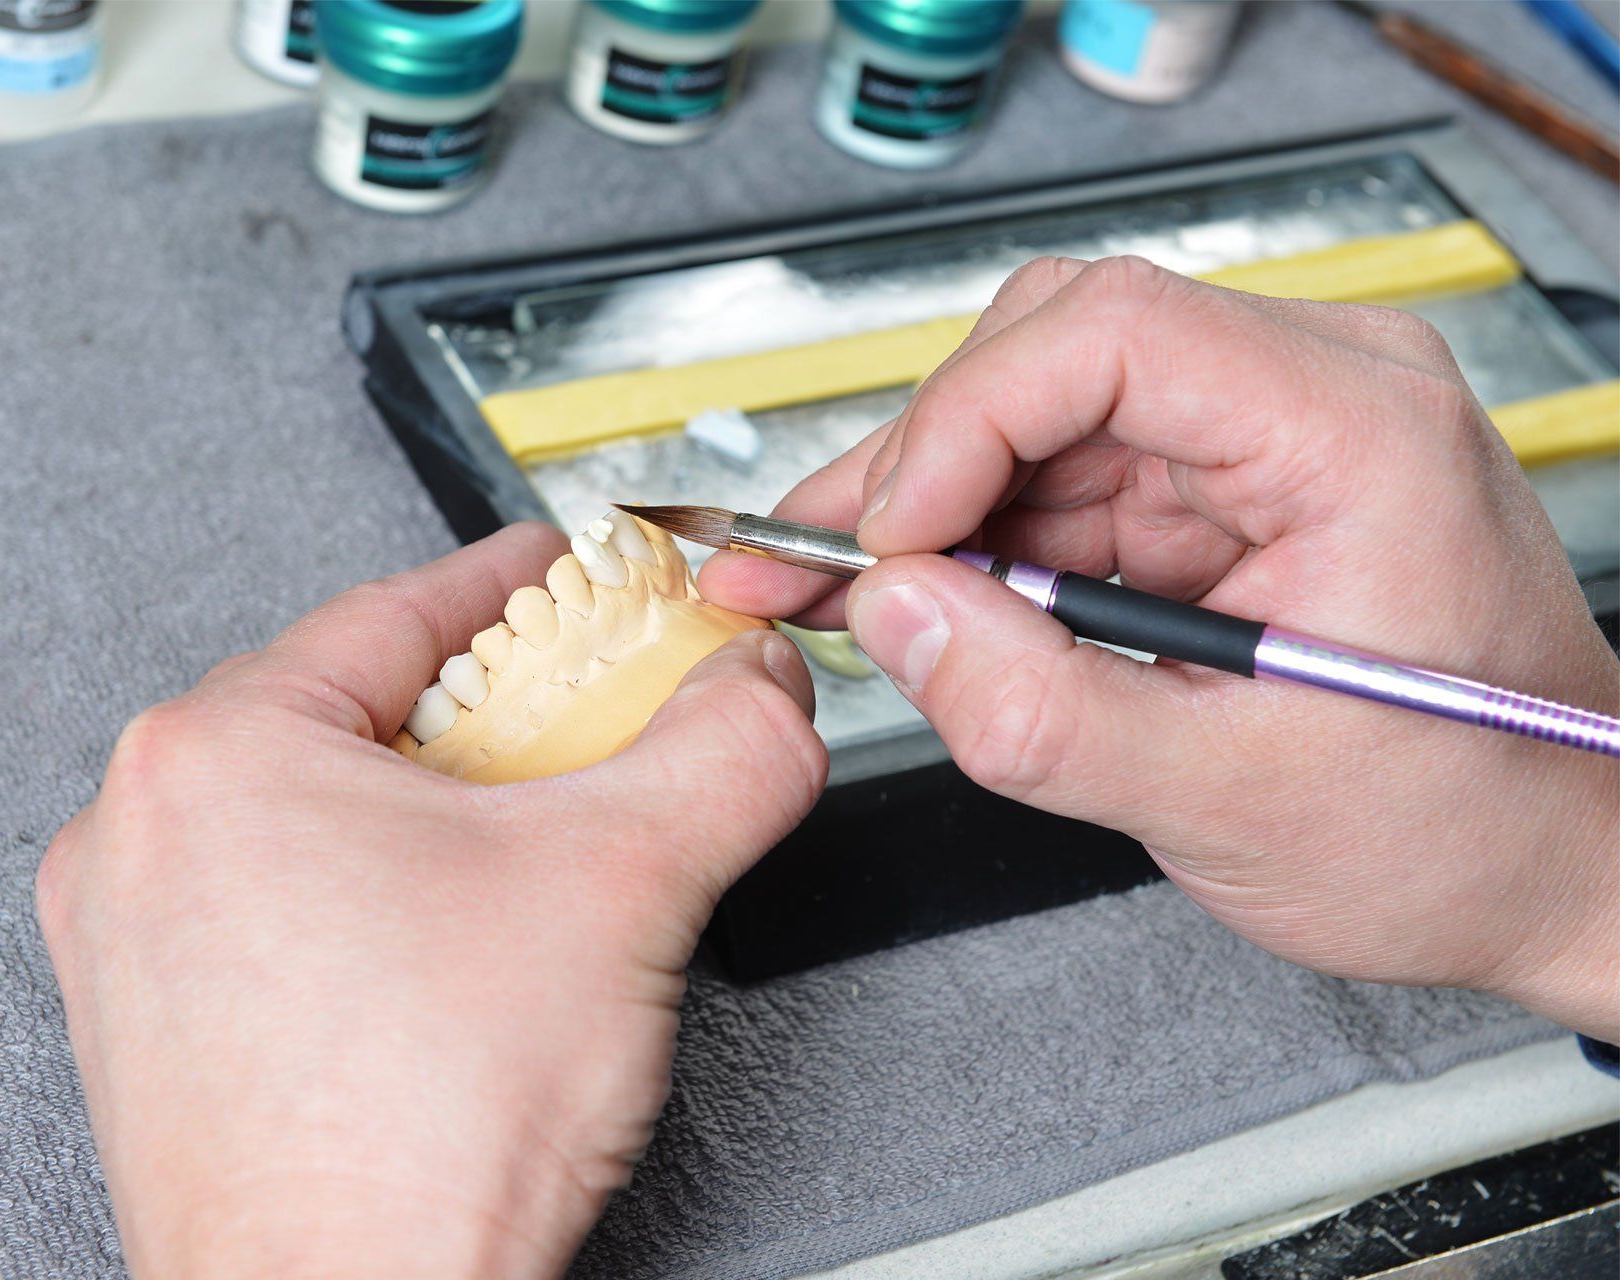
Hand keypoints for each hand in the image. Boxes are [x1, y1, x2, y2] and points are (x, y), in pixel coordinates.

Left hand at [37, 524, 825, 1277]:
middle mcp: (141, 835)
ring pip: (322, 816)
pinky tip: (456, 953)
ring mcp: (135, 943)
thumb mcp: (626, 881)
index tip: (575, 583)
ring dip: (437, 815)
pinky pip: (286, 910)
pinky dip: (379, 901)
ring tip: (531, 855)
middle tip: (584, 727)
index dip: (521, 588)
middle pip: (364, 715)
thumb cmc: (414, 1134)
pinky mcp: (156, 1036)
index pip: (403, 612)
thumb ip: (726, 751)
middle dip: (492, 715)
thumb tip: (761, 696)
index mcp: (213, 751)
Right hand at [699, 256, 1619, 1039]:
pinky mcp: (1223, 491)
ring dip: (926, 503)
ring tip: (822, 585)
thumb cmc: (1459, 827)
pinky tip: (909, 596)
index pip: (1114, 333)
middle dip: (921, 460)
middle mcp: (1315, 396)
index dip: (964, 420)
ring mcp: (1264, 438)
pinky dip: (976, 539)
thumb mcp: (1233, 800)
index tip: (884, 539)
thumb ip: (1042, 712)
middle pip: (1057, 348)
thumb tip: (894, 611)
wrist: (1553, 862)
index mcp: (1357, 433)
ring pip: (1040, 412)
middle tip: (817, 564)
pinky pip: (1066, 478)